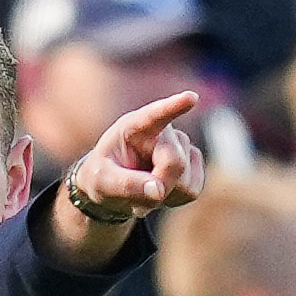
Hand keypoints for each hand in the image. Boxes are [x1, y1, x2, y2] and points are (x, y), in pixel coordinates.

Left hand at [55, 92, 207, 243]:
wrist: (112, 187)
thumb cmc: (103, 176)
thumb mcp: (102, 182)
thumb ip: (126, 185)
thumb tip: (159, 191)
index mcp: (135, 126)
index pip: (156, 114)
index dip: (175, 106)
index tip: (191, 97)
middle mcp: (163, 130)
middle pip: (175, 162)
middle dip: (160, 185)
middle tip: (135, 198)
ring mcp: (181, 145)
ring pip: (186, 180)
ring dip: (165, 194)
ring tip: (144, 190)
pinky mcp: (193, 164)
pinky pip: (193, 189)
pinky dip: (175, 198)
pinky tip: (160, 191)